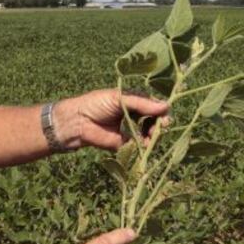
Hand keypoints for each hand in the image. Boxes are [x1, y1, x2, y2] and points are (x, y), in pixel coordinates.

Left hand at [53, 89, 168, 150]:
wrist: (78, 121)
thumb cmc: (97, 104)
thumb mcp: (120, 99)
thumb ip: (142, 103)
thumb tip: (166, 106)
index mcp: (133, 101)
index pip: (153, 104)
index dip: (161, 109)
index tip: (164, 113)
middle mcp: (134, 115)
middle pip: (154, 119)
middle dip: (160, 122)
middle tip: (162, 125)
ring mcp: (130, 129)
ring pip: (150, 132)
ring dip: (154, 133)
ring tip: (151, 133)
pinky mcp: (124, 143)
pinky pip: (139, 145)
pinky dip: (144, 144)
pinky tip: (144, 141)